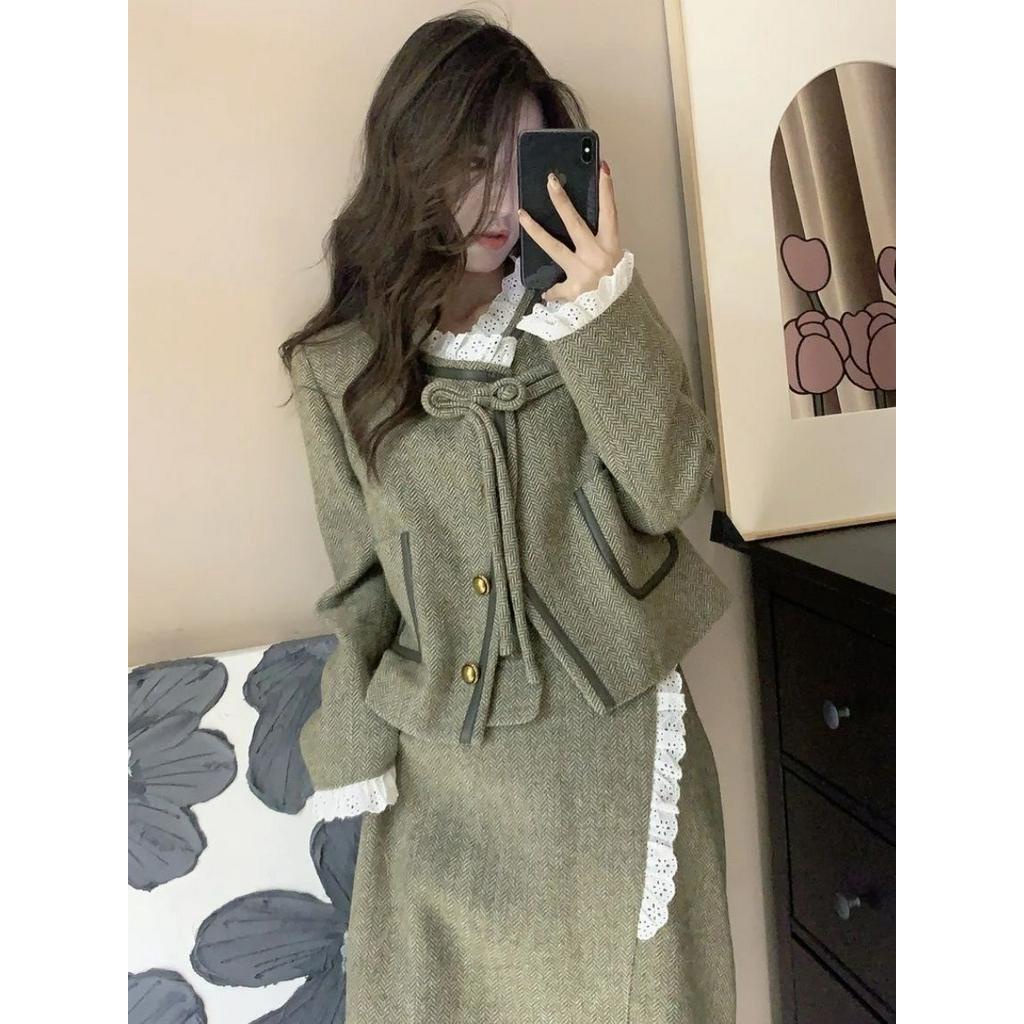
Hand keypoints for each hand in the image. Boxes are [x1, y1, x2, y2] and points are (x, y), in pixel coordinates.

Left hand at [517, 160, 624, 301]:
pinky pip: (556, 289)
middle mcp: (596, 255)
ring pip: (554, 247)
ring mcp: (582, 272)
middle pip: (575, 223)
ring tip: (522, 214)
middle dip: (562, 201)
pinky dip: (552, 293)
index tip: (602, 168)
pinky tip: (546, 295)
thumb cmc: (618, 289)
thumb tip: (583, 238)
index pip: (610, 213)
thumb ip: (601, 251)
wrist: (619, 318)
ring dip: (537, 230)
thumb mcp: (617, 266)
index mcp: (611, 247)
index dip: (607, 191)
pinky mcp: (572, 290)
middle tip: (550, 181)